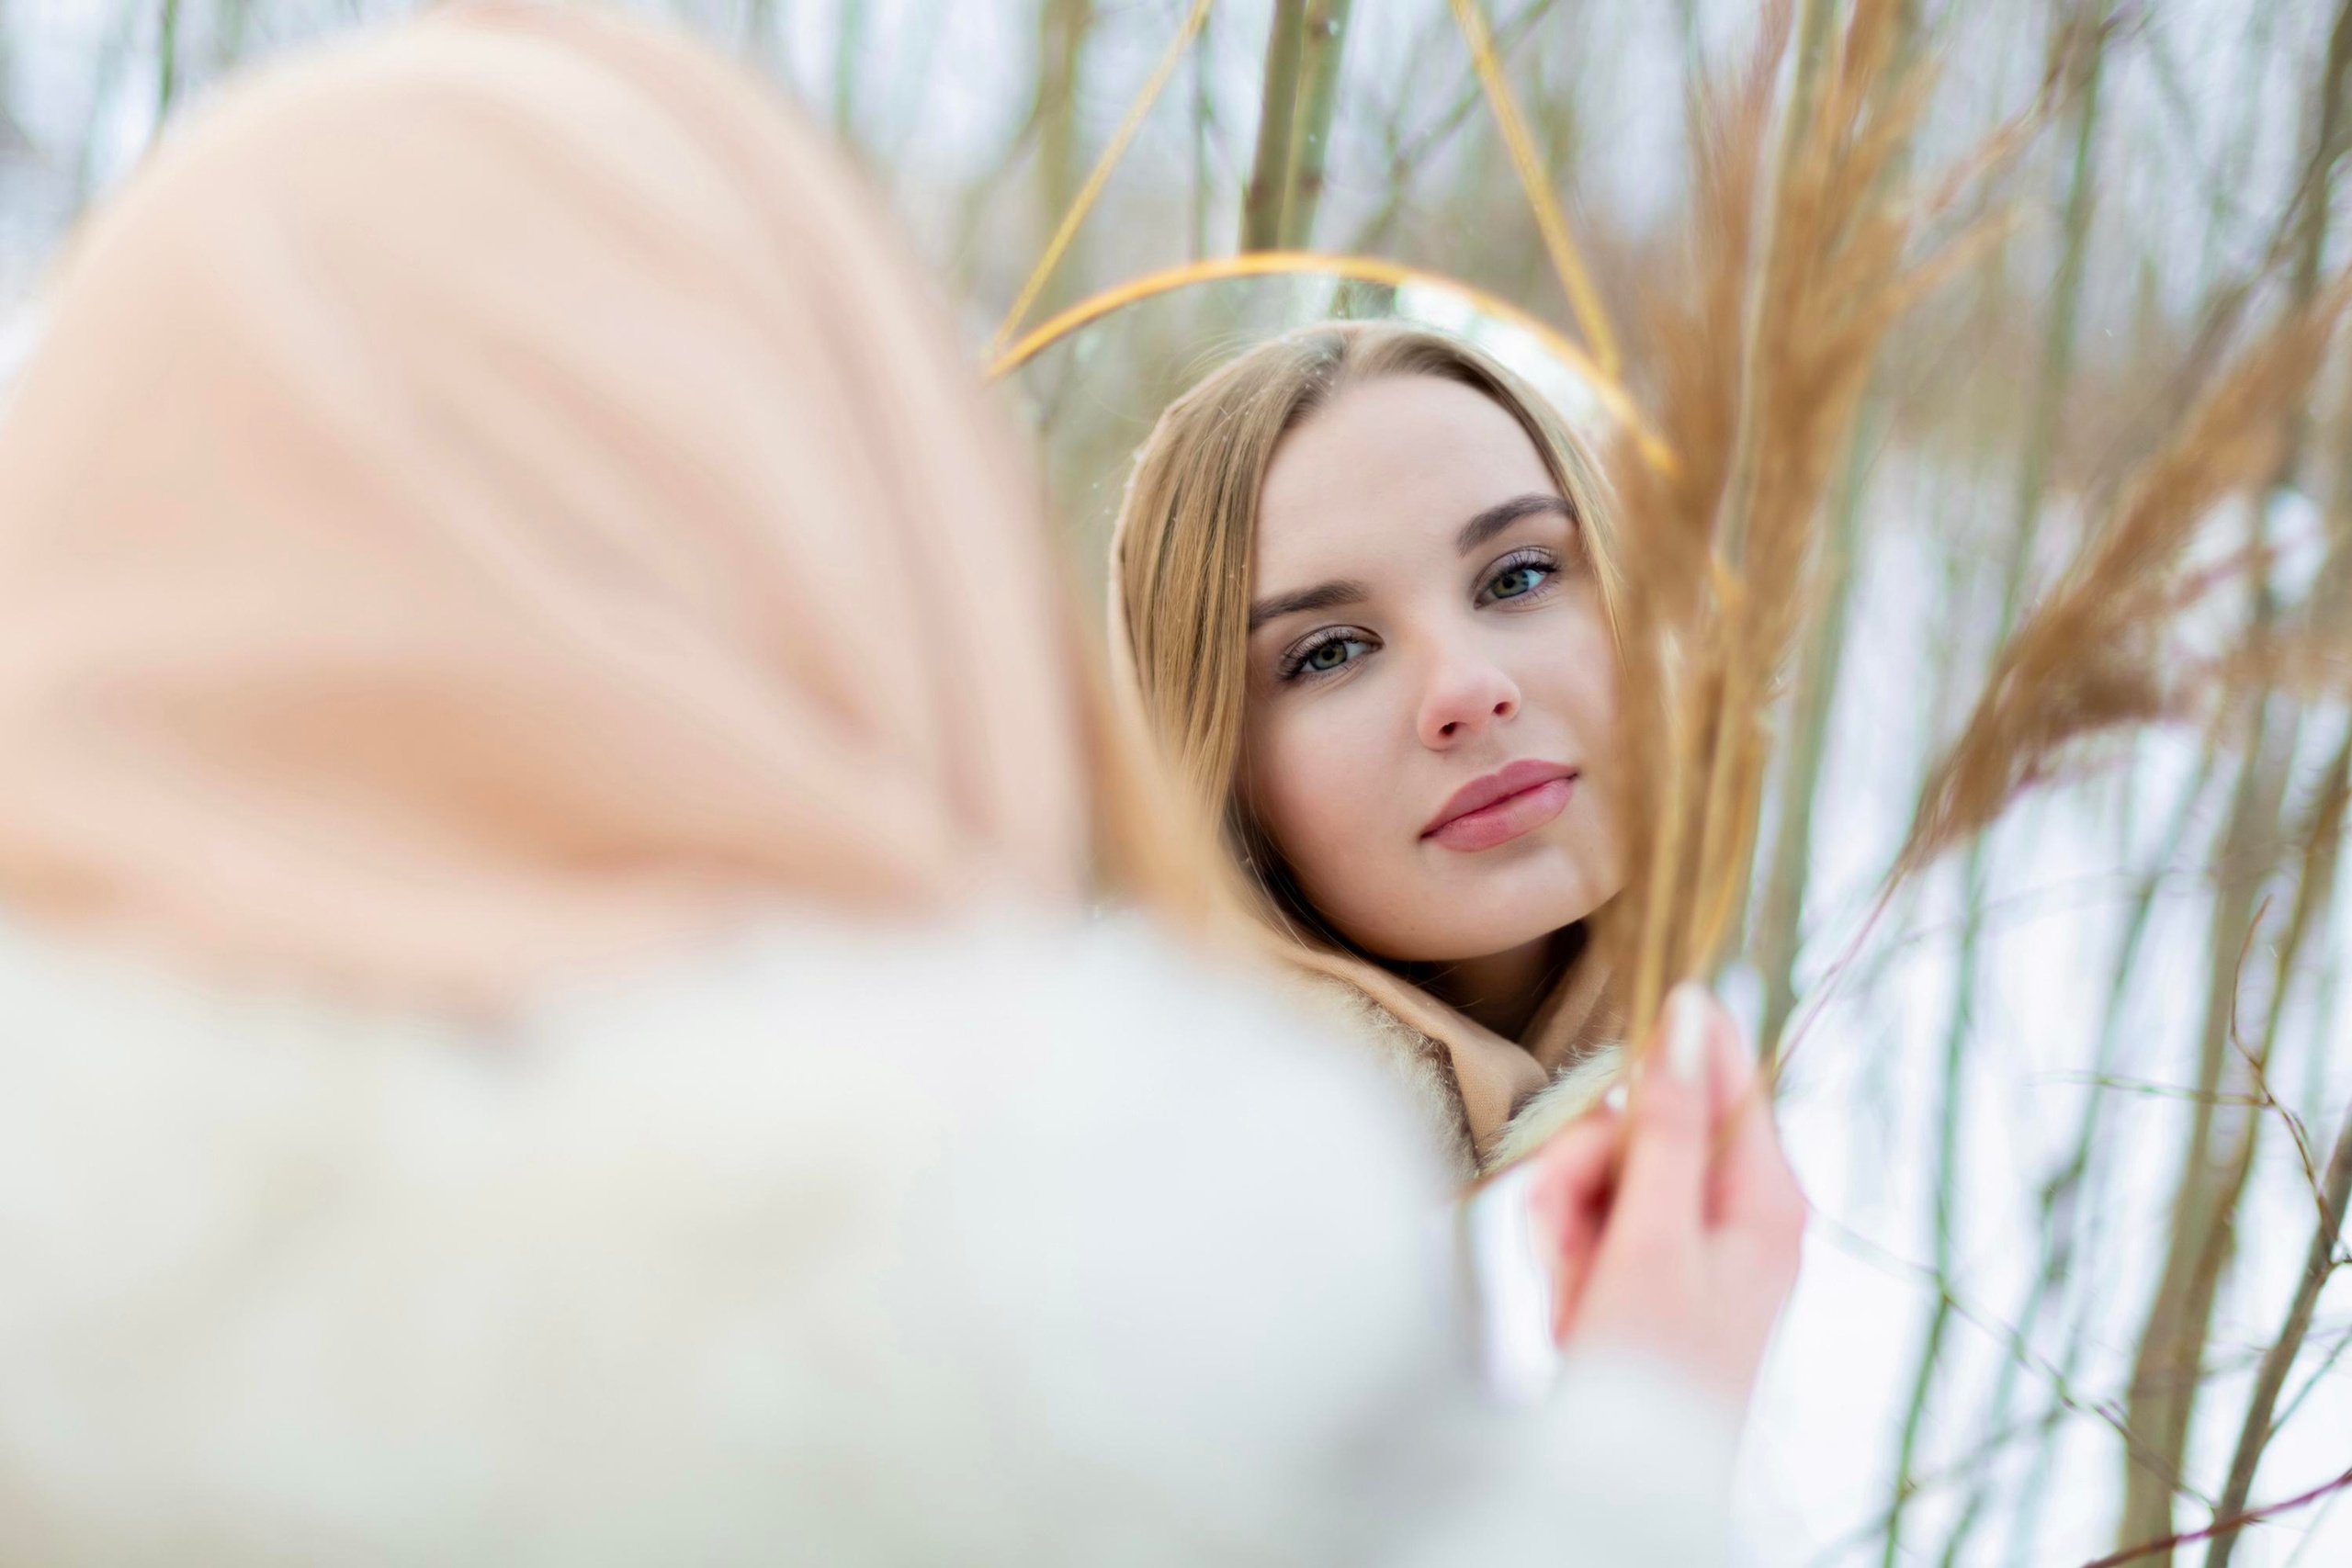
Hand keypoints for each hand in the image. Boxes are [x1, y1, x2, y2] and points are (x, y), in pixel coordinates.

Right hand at [1521, 982, 1806, 1408]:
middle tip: (1561, 1206)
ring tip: (1563, 1278)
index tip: (1612, 1055)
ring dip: (1564, 1209)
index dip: (1667, 1053)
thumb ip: (1672, 1125)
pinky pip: (1590, 1218)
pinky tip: (1562, 1296)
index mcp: (1765, 1195)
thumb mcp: (1658, 1238)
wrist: (1622, 1487)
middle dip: (1587, 1159)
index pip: (1728, 1074)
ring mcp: (1685, 1239)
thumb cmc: (1657, 1370)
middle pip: (1648, 1122)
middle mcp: (1733, 1208)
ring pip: (1605, 1168)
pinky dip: (1562, 1246)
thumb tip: (1689, 1014)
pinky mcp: (1643, 1268)